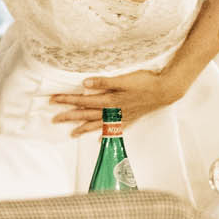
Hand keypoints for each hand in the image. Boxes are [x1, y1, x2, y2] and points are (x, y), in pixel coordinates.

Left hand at [49, 69, 180, 136]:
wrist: (165, 91)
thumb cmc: (145, 83)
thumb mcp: (124, 79)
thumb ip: (104, 82)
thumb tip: (85, 84)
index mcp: (109, 100)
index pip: (83, 101)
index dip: (67, 100)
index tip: (53, 100)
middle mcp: (113, 111)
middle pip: (87, 115)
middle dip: (69, 116)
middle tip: (54, 119)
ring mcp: (121, 117)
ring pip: (98, 124)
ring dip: (83, 128)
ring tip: (71, 134)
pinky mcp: (129, 119)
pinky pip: (113, 129)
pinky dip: (104, 134)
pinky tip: (98, 139)